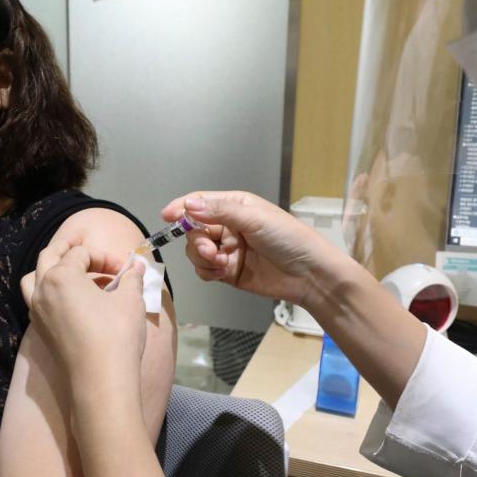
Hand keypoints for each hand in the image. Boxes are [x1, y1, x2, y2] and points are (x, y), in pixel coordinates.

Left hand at [23, 238, 148, 389]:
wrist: (101, 382)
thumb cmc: (116, 335)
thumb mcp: (130, 300)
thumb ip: (132, 278)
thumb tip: (138, 267)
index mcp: (60, 276)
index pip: (82, 254)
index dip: (106, 256)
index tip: (126, 269)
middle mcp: (42, 290)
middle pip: (49, 257)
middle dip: (69, 248)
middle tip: (83, 243)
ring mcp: (37, 312)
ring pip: (34, 278)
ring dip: (51, 268)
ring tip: (69, 269)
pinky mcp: (40, 331)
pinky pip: (38, 300)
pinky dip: (50, 291)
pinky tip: (70, 298)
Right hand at [161, 191, 343, 307]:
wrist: (308, 274)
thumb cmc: (289, 238)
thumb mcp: (254, 218)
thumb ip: (219, 211)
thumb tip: (189, 205)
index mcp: (235, 206)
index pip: (200, 202)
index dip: (182, 208)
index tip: (167, 217)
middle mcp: (229, 226)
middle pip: (194, 230)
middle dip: (197, 241)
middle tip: (211, 251)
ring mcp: (228, 250)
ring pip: (197, 252)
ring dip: (203, 258)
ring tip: (222, 263)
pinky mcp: (228, 272)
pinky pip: (205, 270)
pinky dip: (208, 271)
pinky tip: (223, 272)